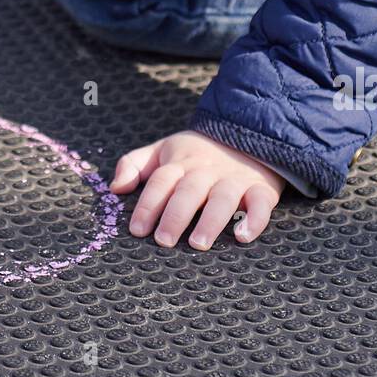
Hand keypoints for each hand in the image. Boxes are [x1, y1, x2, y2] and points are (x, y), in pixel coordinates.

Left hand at [110, 130, 284, 250]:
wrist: (247, 133)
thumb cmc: (197, 152)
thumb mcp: (163, 150)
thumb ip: (134, 165)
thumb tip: (116, 188)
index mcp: (181, 162)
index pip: (161, 181)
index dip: (148, 204)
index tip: (137, 229)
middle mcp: (206, 171)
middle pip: (189, 191)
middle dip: (176, 215)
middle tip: (164, 240)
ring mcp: (234, 179)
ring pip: (222, 199)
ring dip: (210, 220)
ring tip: (198, 243)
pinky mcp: (261, 188)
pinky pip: (261, 204)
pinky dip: (255, 220)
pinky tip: (242, 236)